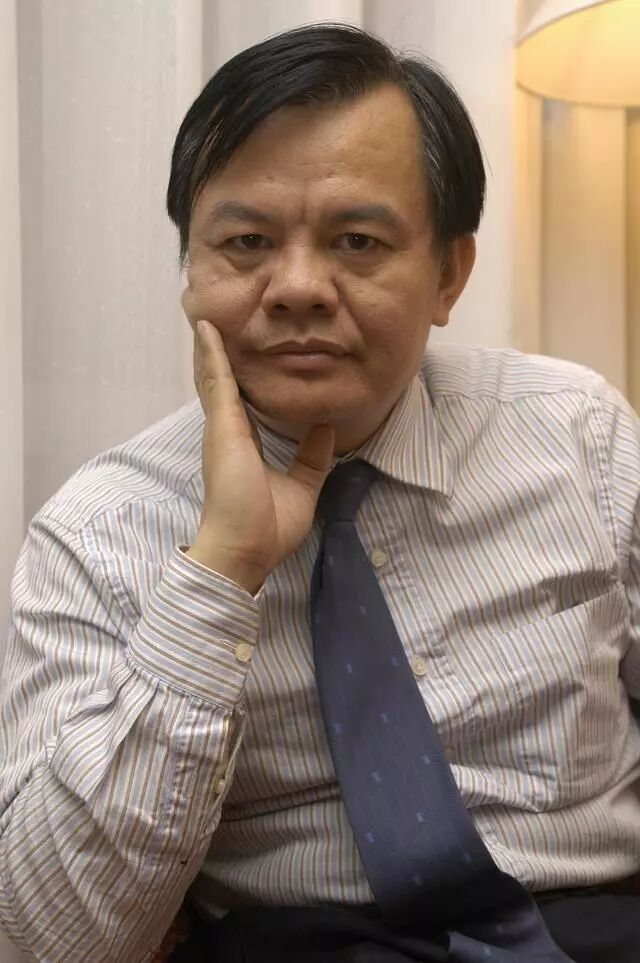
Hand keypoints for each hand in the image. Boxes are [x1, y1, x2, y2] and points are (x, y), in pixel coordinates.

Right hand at [186, 320, 334, 592]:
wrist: (244, 551)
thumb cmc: (266, 529)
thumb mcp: (302, 488)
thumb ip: (312, 458)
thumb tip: (327, 429)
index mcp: (243, 446)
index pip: (238, 403)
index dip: (235, 378)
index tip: (237, 354)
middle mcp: (227, 433)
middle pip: (220, 384)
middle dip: (216, 356)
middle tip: (214, 325)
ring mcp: (221, 429)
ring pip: (213, 377)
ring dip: (209, 347)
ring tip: (207, 317)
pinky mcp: (223, 428)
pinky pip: (217, 382)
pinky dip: (212, 354)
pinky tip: (209, 330)